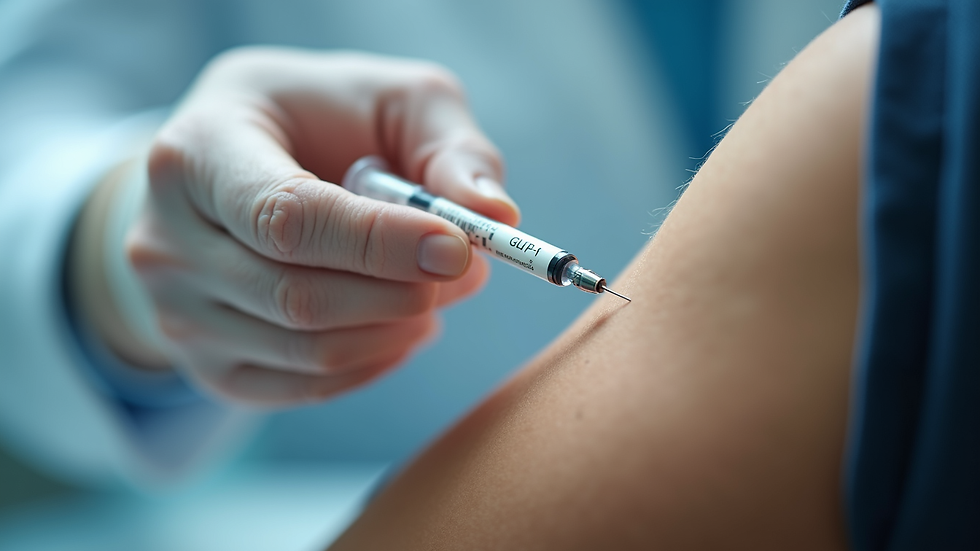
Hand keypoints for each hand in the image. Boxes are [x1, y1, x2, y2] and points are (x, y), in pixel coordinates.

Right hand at [87, 48, 518, 406]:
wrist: (239, 168)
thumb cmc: (324, 121)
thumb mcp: (393, 99)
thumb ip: (449, 146)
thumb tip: (495, 217)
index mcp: (197, 152)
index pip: (285, 217)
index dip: (380, 243)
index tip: (458, 249)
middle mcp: (165, 239)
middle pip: (298, 297)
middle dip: (402, 292)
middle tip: (463, 270)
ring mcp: (176, 311)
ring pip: (308, 350)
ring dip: (397, 328)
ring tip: (435, 291)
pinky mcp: (205, 364)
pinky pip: (304, 387)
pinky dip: (373, 362)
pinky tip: (400, 323)